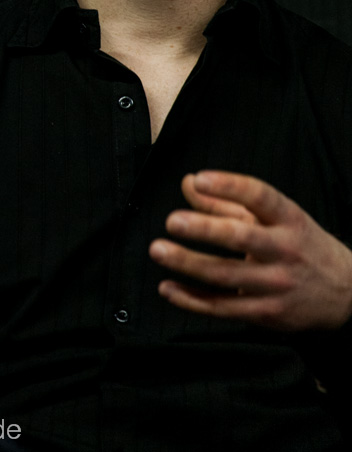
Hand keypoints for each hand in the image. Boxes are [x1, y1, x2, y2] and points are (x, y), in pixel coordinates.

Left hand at [148, 170, 351, 330]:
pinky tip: (168, 287)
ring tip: (158, 249)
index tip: (200, 179)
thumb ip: (227, 200)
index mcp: (288, 218)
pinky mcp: (267, 314)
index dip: (229, 185)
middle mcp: (285, 250)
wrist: (345, 293)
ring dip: (188, 264)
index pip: (260, 196)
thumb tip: (189, 182)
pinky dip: (192, 299)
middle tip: (172, 221)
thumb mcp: (273, 218)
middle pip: (241, 237)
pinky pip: (224, 307)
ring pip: (227, 275)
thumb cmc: (299, 245)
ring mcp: (277, 285)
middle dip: (204, 229)